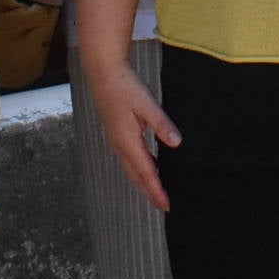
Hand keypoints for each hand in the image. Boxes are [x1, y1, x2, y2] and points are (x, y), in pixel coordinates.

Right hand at [85, 60, 180, 212]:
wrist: (103, 72)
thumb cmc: (124, 86)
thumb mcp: (146, 104)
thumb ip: (161, 123)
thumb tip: (176, 142)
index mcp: (127, 141)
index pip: (145, 172)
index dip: (156, 190)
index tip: (166, 205)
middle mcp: (119, 145)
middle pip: (136, 176)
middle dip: (149, 192)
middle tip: (163, 206)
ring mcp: (115, 140)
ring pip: (131, 168)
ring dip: (143, 182)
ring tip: (156, 191)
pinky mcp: (116, 133)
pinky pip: (128, 158)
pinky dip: (139, 168)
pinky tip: (149, 166)